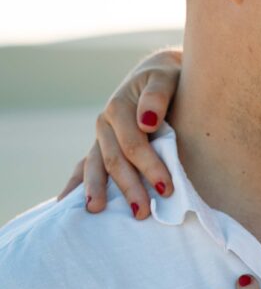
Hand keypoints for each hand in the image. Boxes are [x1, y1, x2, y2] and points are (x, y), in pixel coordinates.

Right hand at [58, 48, 181, 217]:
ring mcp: (100, 138)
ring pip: (93, 166)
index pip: (133, 144)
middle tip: (142, 212)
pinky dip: (76, 184)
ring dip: (96, 190)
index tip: (166, 188)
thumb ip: (157, 97)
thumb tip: (147, 122)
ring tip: (96, 211)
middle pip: (113, 160)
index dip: (149, 166)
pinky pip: (84, 167)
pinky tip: (66, 204)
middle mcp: (105, 124)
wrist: (157, 75)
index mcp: (119, 108)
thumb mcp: (166, 79)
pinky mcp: (101, 148)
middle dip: (128, 187)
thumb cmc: (167, 80)